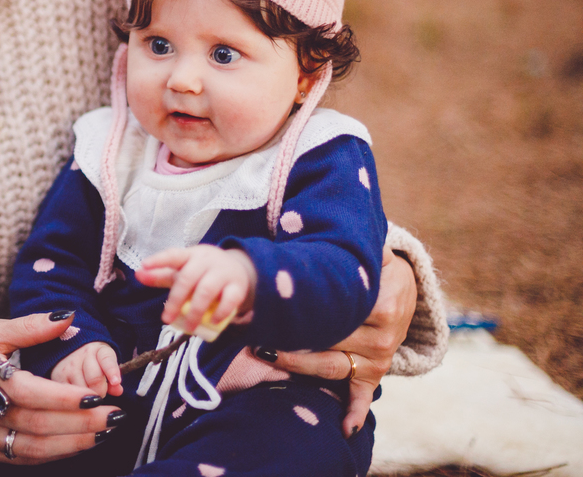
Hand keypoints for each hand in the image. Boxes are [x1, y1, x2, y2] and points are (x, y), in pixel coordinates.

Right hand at [0, 312, 123, 463]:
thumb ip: (30, 327)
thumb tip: (68, 317)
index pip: (27, 391)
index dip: (63, 397)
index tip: (95, 395)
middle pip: (35, 423)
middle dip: (79, 423)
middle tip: (113, 416)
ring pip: (31, 447)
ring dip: (72, 442)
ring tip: (103, 431)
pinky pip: (22, 458)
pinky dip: (53, 453)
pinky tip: (77, 443)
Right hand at [50, 342, 122, 396]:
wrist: (70, 351)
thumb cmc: (95, 363)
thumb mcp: (107, 365)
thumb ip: (114, 378)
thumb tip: (118, 390)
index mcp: (98, 350)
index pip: (106, 359)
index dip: (112, 371)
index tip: (116, 381)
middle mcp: (81, 355)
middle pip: (95, 380)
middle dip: (100, 392)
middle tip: (99, 394)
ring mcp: (67, 366)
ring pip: (81, 391)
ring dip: (87, 399)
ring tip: (87, 395)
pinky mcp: (56, 377)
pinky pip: (68, 396)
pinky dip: (75, 402)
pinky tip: (76, 400)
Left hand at [136, 245, 256, 331]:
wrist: (237, 268)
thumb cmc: (202, 271)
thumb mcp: (183, 269)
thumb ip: (160, 274)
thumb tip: (137, 274)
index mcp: (190, 255)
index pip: (173, 255)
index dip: (159, 260)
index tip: (144, 265)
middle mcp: (206, 262)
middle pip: (188, 277)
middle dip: (176, 300)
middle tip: (166, 320)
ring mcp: (223, 273)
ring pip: (207, 289)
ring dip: (196, 310)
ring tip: (188, 328)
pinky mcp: (238, 287)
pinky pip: (231, 299)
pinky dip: (221, 311)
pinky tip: (212, 322)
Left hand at [253, 248, 417, 437]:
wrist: (404, 283)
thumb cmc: (371, 262)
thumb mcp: (366, 249)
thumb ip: (342, 245)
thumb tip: (299, 227)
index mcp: (383, 302)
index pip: (335, 310)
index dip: (299, 308)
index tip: (267, 304)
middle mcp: (384, 333)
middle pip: (328, 339)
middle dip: (289, 333)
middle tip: (251, 328)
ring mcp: (380, 355)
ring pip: (331, 366)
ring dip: (298, 365)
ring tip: (265, 353)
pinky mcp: (376, 371)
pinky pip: (362, 393)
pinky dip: (352, 411)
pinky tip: (342, 427)